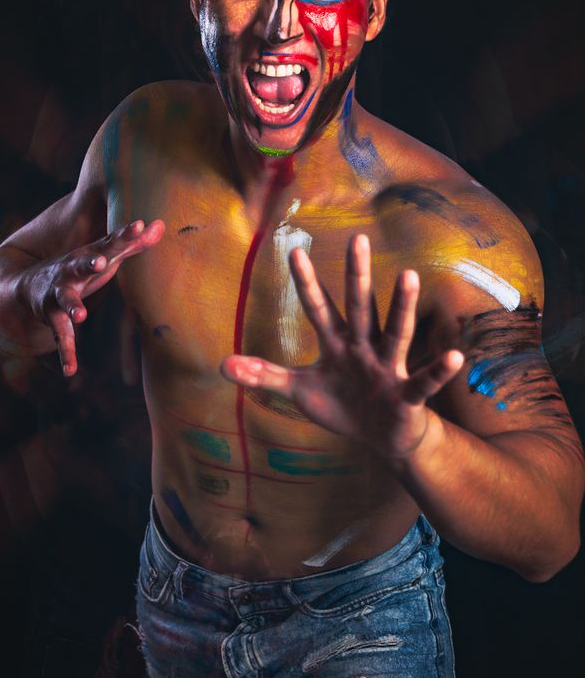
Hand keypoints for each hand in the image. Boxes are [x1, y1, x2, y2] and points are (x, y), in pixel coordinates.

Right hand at [27, 219, 163, 375]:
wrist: (29, 283)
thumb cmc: (81, 267)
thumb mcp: (106, 255)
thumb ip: (133, 244)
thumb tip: (161, 225)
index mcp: (90, 256)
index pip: (110, 243)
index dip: (125, 235)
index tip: (138, 225)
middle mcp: (72, 271)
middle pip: (81, 264)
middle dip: (89, 263)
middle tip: (101, 263)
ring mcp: (59, 293)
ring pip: (65, 300)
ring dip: (72, 306)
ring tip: (81, 316)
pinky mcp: (51, 316)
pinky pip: (60, 335)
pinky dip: (66, 353)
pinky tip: (70, 370)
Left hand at [221, 234, 463, 458]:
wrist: (382, 439)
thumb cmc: (344, 406)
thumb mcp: (300, 391)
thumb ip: (265, 375)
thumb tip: (223, 364)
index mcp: (338, 344)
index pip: (319, 309)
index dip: (307, 283)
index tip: (295, 252)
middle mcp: (364, 348)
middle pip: (359, 306)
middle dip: (356, 275)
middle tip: (357, 238)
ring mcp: (387, 369)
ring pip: (395, 333)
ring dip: (402, 306)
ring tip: (409, 276)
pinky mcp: (406, 395)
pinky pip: (423, 382)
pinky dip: (439, 371)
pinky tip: (455, 358)